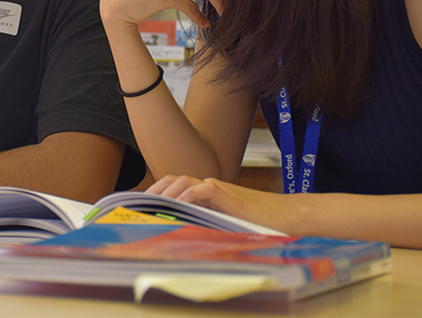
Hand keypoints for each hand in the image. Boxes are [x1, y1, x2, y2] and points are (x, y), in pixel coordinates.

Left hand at [148, 174, 300, 234]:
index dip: (155, 194)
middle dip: (153, 191)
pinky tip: (178, 205)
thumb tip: (179, 239)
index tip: (139, 206)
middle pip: (172, 181)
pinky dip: (187, 195)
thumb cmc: (256, 224)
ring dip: (165, 192)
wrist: (283, 216)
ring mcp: (215, 187)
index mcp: (204, 195)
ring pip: (182, 182)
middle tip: (138, 205)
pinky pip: (200, 189)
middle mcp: (207, 187)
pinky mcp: (225, 192)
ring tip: (152, 205)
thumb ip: (204, 226)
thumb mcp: (223, 226)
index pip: (173, 188)